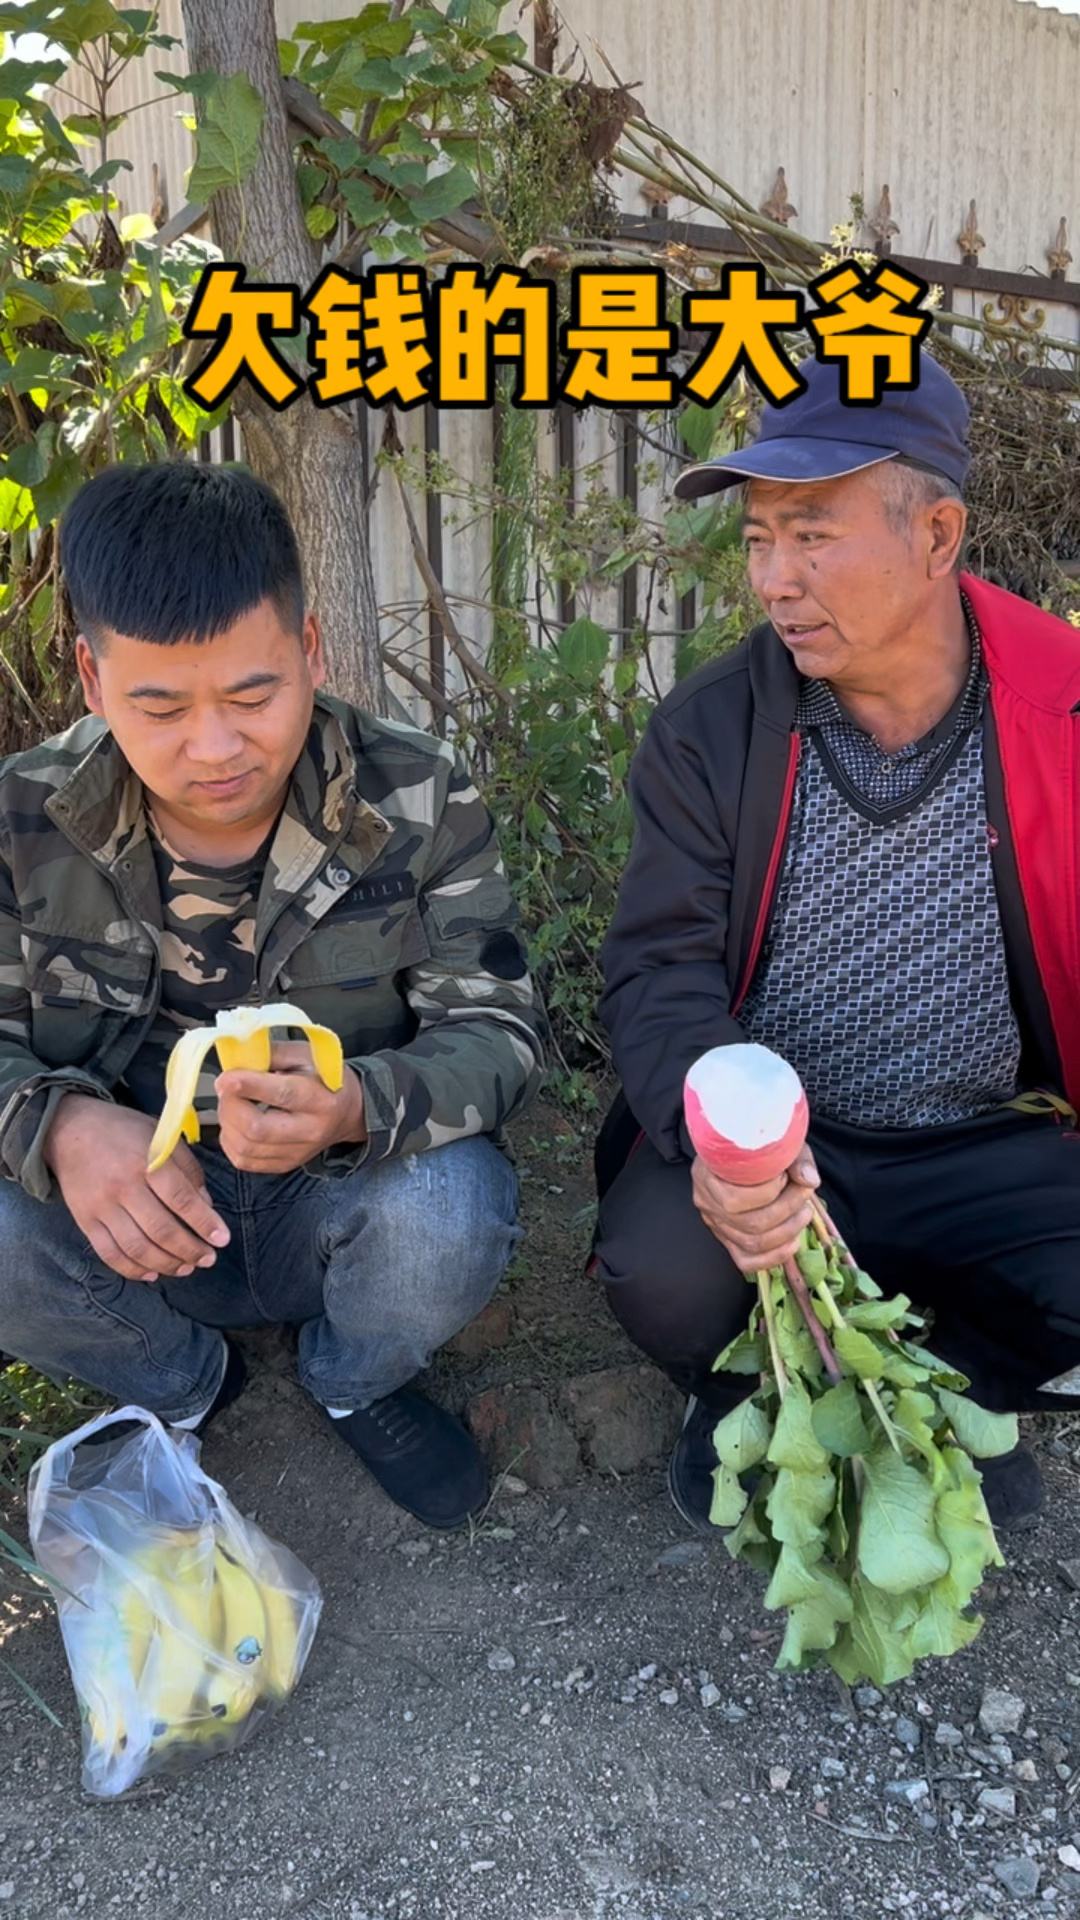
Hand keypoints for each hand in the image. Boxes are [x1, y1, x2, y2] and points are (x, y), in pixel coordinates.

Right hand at [43, 1095, 230, 1283]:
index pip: (181, 1199)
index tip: (222, 1239)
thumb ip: (188, 1171)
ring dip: (166, 1264)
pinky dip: (133, 1270)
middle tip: (208, 1259)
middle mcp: (122, 1186)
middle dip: (190, 1250)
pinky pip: (110, 1254)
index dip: (205, 1223)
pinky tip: (153, 1274)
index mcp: (146, 1161)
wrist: (71, 1131)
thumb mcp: (163, 1138)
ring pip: (137, 1248)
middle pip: (161, 1230)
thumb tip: (207, 1207)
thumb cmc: (125, 1133)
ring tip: (186, 1268)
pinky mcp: (85, 1221)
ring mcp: (101, 1207)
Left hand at [215, 1041, 365, 1174]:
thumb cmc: (326, 1079)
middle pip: (257, 1128)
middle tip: (226, 1088)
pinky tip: (235, 1124)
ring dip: (227, 1123)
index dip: (249, 1086)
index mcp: (321, 1100)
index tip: (226, 1077)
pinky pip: (244, 1161)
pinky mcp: (284, 1164)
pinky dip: (230, 1141)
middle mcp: (310, 1131)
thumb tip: (239, 1056)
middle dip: (231, 1106)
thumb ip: (273, 1053)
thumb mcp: (307, 1055)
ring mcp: (296, 1152)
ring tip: (231, 1104)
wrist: (347, 1113)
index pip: (282, 1095)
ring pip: (245, 1147)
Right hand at [691, 1145, 820, 1275]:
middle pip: (749, 1223)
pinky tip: (792, 1242)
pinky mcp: (727, 1238)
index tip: (787, 1176)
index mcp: (707, 1172)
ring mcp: (715, 1222)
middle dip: (787, 1210)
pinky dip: (773, 1257)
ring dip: (787, 1231)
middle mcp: (706, 1200)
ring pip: (751, 1243)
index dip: (770, 1192)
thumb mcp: (778, 1141)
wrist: (748, 1149)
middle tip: (804, 1194)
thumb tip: (809, 1180)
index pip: (736, 1199)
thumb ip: (795, 1158)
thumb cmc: (760, 1145)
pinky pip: (745, 1260)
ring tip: (804, 1212)